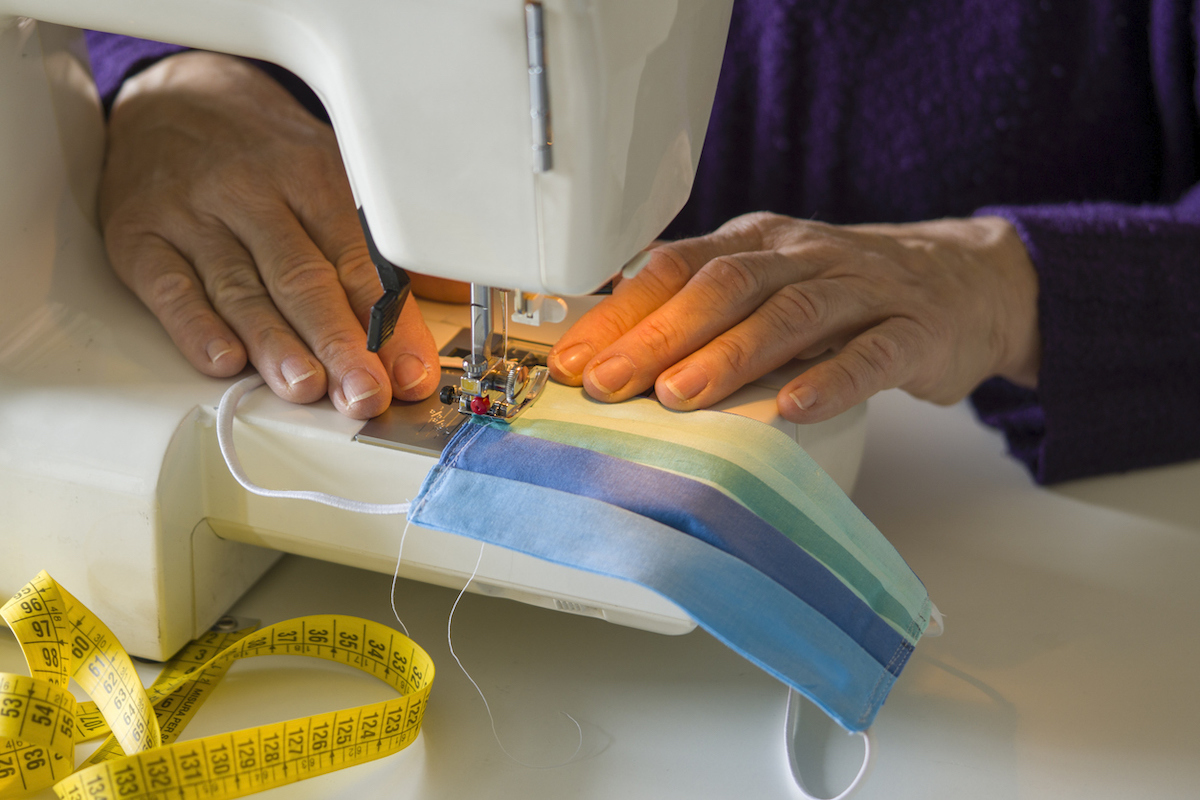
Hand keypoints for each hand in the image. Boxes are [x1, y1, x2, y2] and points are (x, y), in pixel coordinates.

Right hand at [99, 51, 440, 417]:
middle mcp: (252, 194)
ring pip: (240, 289)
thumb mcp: (326, 179)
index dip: (385, 325)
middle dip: (338, 343)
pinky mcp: (140, 237)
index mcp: (312, 178)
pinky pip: (170, 288)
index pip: (356, 261)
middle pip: (302, 279)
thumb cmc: (262, 156)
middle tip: (363, 393)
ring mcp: (193, 216)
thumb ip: (368, 256)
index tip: (407, 373)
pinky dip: (196, 328)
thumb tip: (421, 329)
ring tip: (306, 387)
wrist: (172, 99)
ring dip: (276, 345)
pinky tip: (224, 360)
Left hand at [548, 212, 1039, 421]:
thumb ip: (700, 305)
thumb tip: (608, 338)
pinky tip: (794, 407)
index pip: (675, 267)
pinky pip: (872, 352)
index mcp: (755, 242)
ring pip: (791, 314)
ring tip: (681, 394)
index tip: (572, 359)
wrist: (962, 284)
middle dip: (659, 335)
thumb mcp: (767, 280)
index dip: (621, 313)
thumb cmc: (843, 293)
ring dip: (730, 355)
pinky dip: (832, 379)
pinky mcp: (914, 330)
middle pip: (724, 287)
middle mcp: (803, 256)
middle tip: (610, 381)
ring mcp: (861, 289)